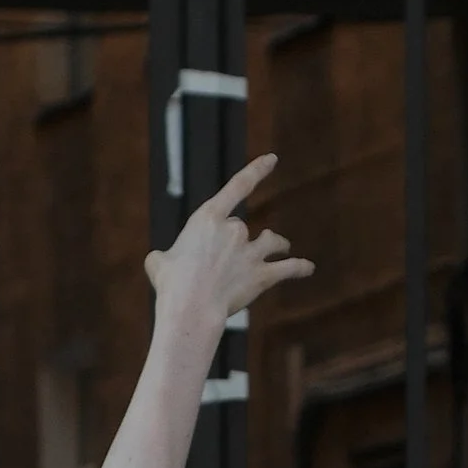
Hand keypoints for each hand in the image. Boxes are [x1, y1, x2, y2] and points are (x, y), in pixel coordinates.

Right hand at [143, 155, 314, 333]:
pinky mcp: (263, 276)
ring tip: (282, 247)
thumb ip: (165, 256)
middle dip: (236, 243)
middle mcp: (234, 229)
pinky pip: (288, 269)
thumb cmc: (172, 285)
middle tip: (223, 266)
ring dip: (277, 243)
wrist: (191, 308)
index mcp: (209, 217)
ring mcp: (250, 252)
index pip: (239, 185)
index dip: (258, 170)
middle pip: (241, 229)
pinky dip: (300, 267)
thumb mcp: (158, 263)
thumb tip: (163, 262)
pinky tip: (308, 268)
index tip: (273, 160)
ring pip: (272, 242)